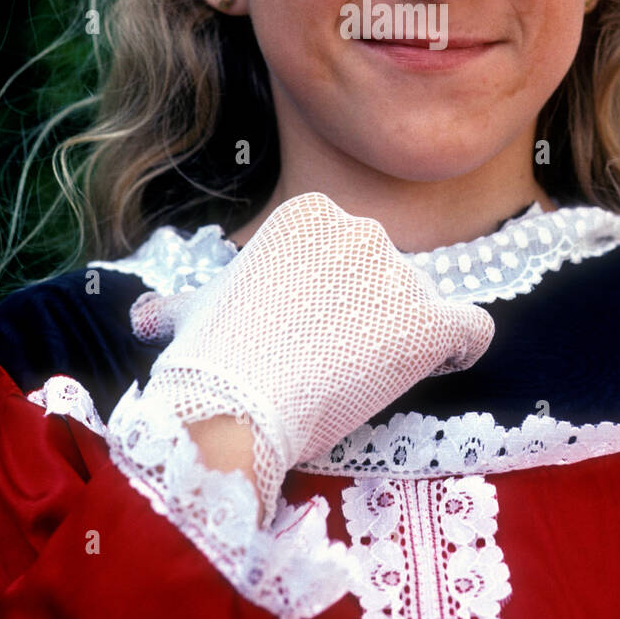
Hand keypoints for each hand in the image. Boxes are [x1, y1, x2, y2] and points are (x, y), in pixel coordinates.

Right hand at [132, 192, 494, 524]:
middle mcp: (360, 230)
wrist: (231, 404)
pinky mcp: (427, 324)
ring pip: (424, 304)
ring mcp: (398, 276)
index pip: (350, 249)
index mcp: (311, 214)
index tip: (312, 333)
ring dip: (405, 339)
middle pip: (389, 274)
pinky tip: (442, 364)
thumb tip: (148, 314)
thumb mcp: (192, 309)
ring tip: (366, 380)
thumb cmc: (207, 359)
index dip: (340, 296)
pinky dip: (463, 348)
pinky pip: (471, 329)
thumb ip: (191, 301)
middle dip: (371, 315)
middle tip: (334, 363)